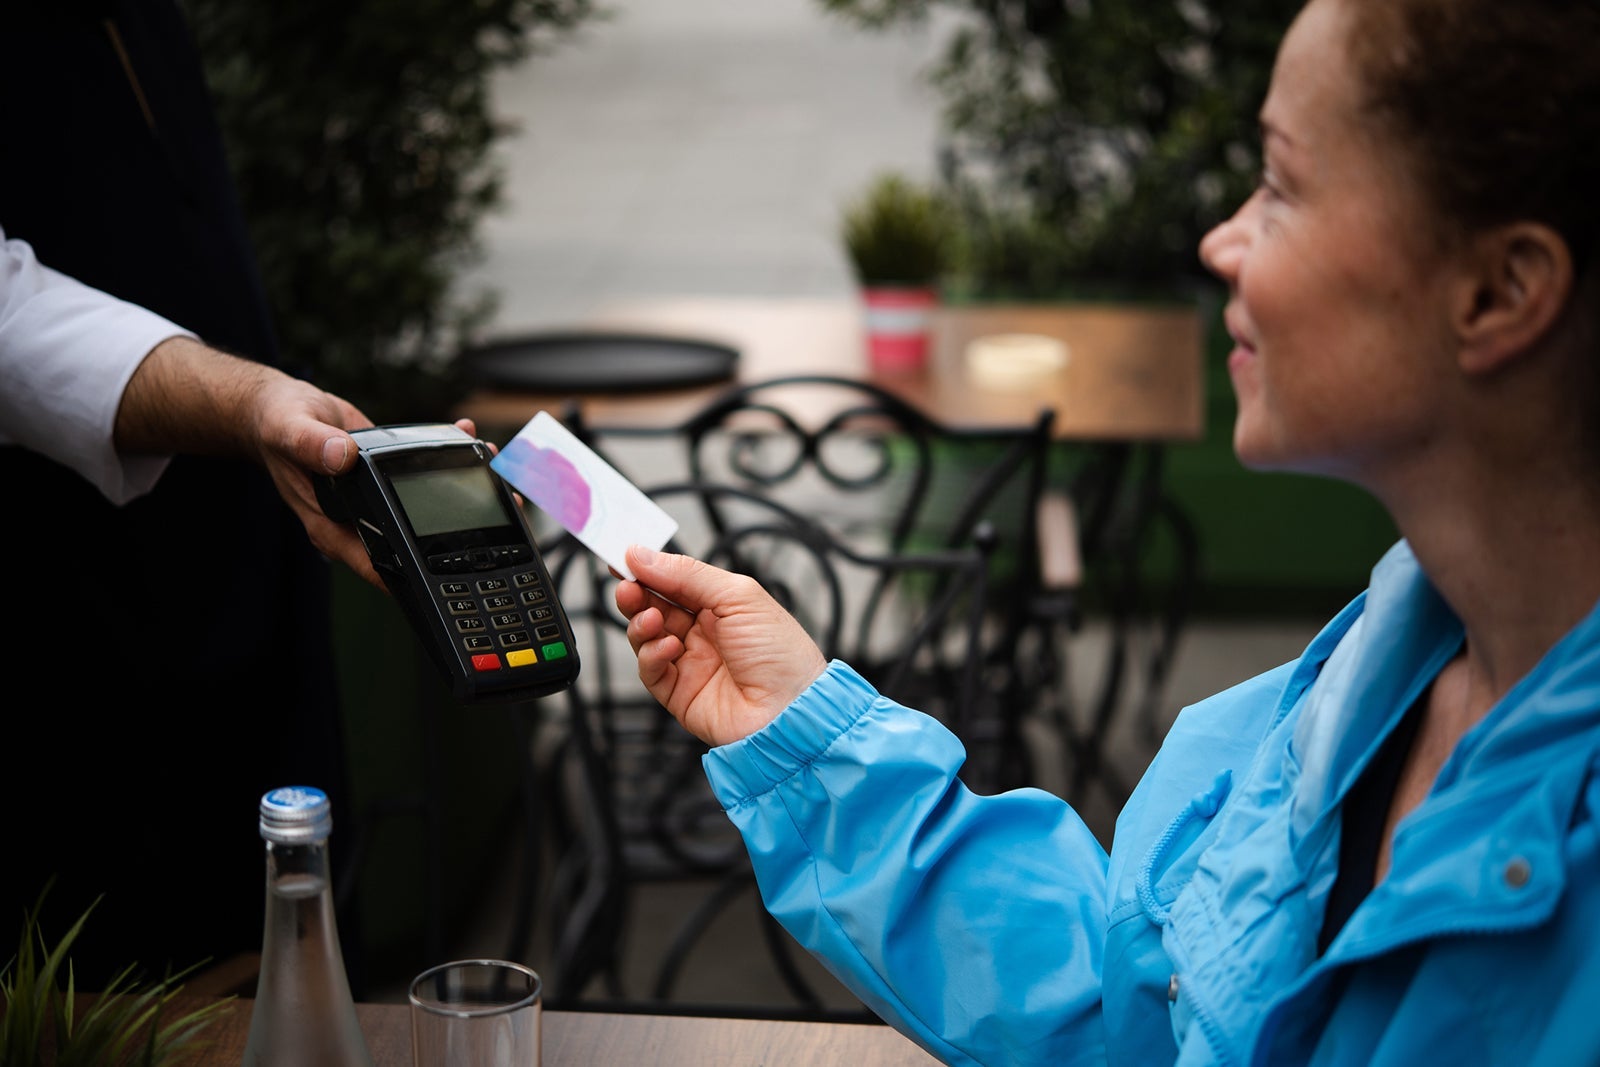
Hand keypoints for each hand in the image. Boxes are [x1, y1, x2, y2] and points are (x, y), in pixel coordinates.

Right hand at [252, 380, 481, 592]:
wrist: (281, 410)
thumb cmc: (276, 425)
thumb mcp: (289, 431)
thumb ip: (311, 445)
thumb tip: (341, 457)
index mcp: (332, 525)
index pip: (376, 562)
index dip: (413, 573)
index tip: (454, 572)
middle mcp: (358, 520)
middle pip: (412, 540)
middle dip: (455, 530)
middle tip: (496, 506)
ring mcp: (375, 503)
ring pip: (425, 509)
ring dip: (462, 488)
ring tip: (492, 465)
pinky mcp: (387, 480)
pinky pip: (423, 477)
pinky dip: (448, 459)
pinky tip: (467, 436)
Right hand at [616, 546, 828, 746]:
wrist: (791, 711)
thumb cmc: (782, 654)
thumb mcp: (738, 596)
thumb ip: (688, 574)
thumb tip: (644, 555)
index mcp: (722, 606)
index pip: (675, 581)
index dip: (649, 569)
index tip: (624, 558)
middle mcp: (704, 633)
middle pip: (655, 606)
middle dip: (637, 594)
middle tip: (626, 586)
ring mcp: (691, 663)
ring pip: (647, 637)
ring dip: (641, 624)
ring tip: (651, 618)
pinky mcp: (679, 693)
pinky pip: (651, 670)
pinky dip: (652, 655)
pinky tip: (670, 648)